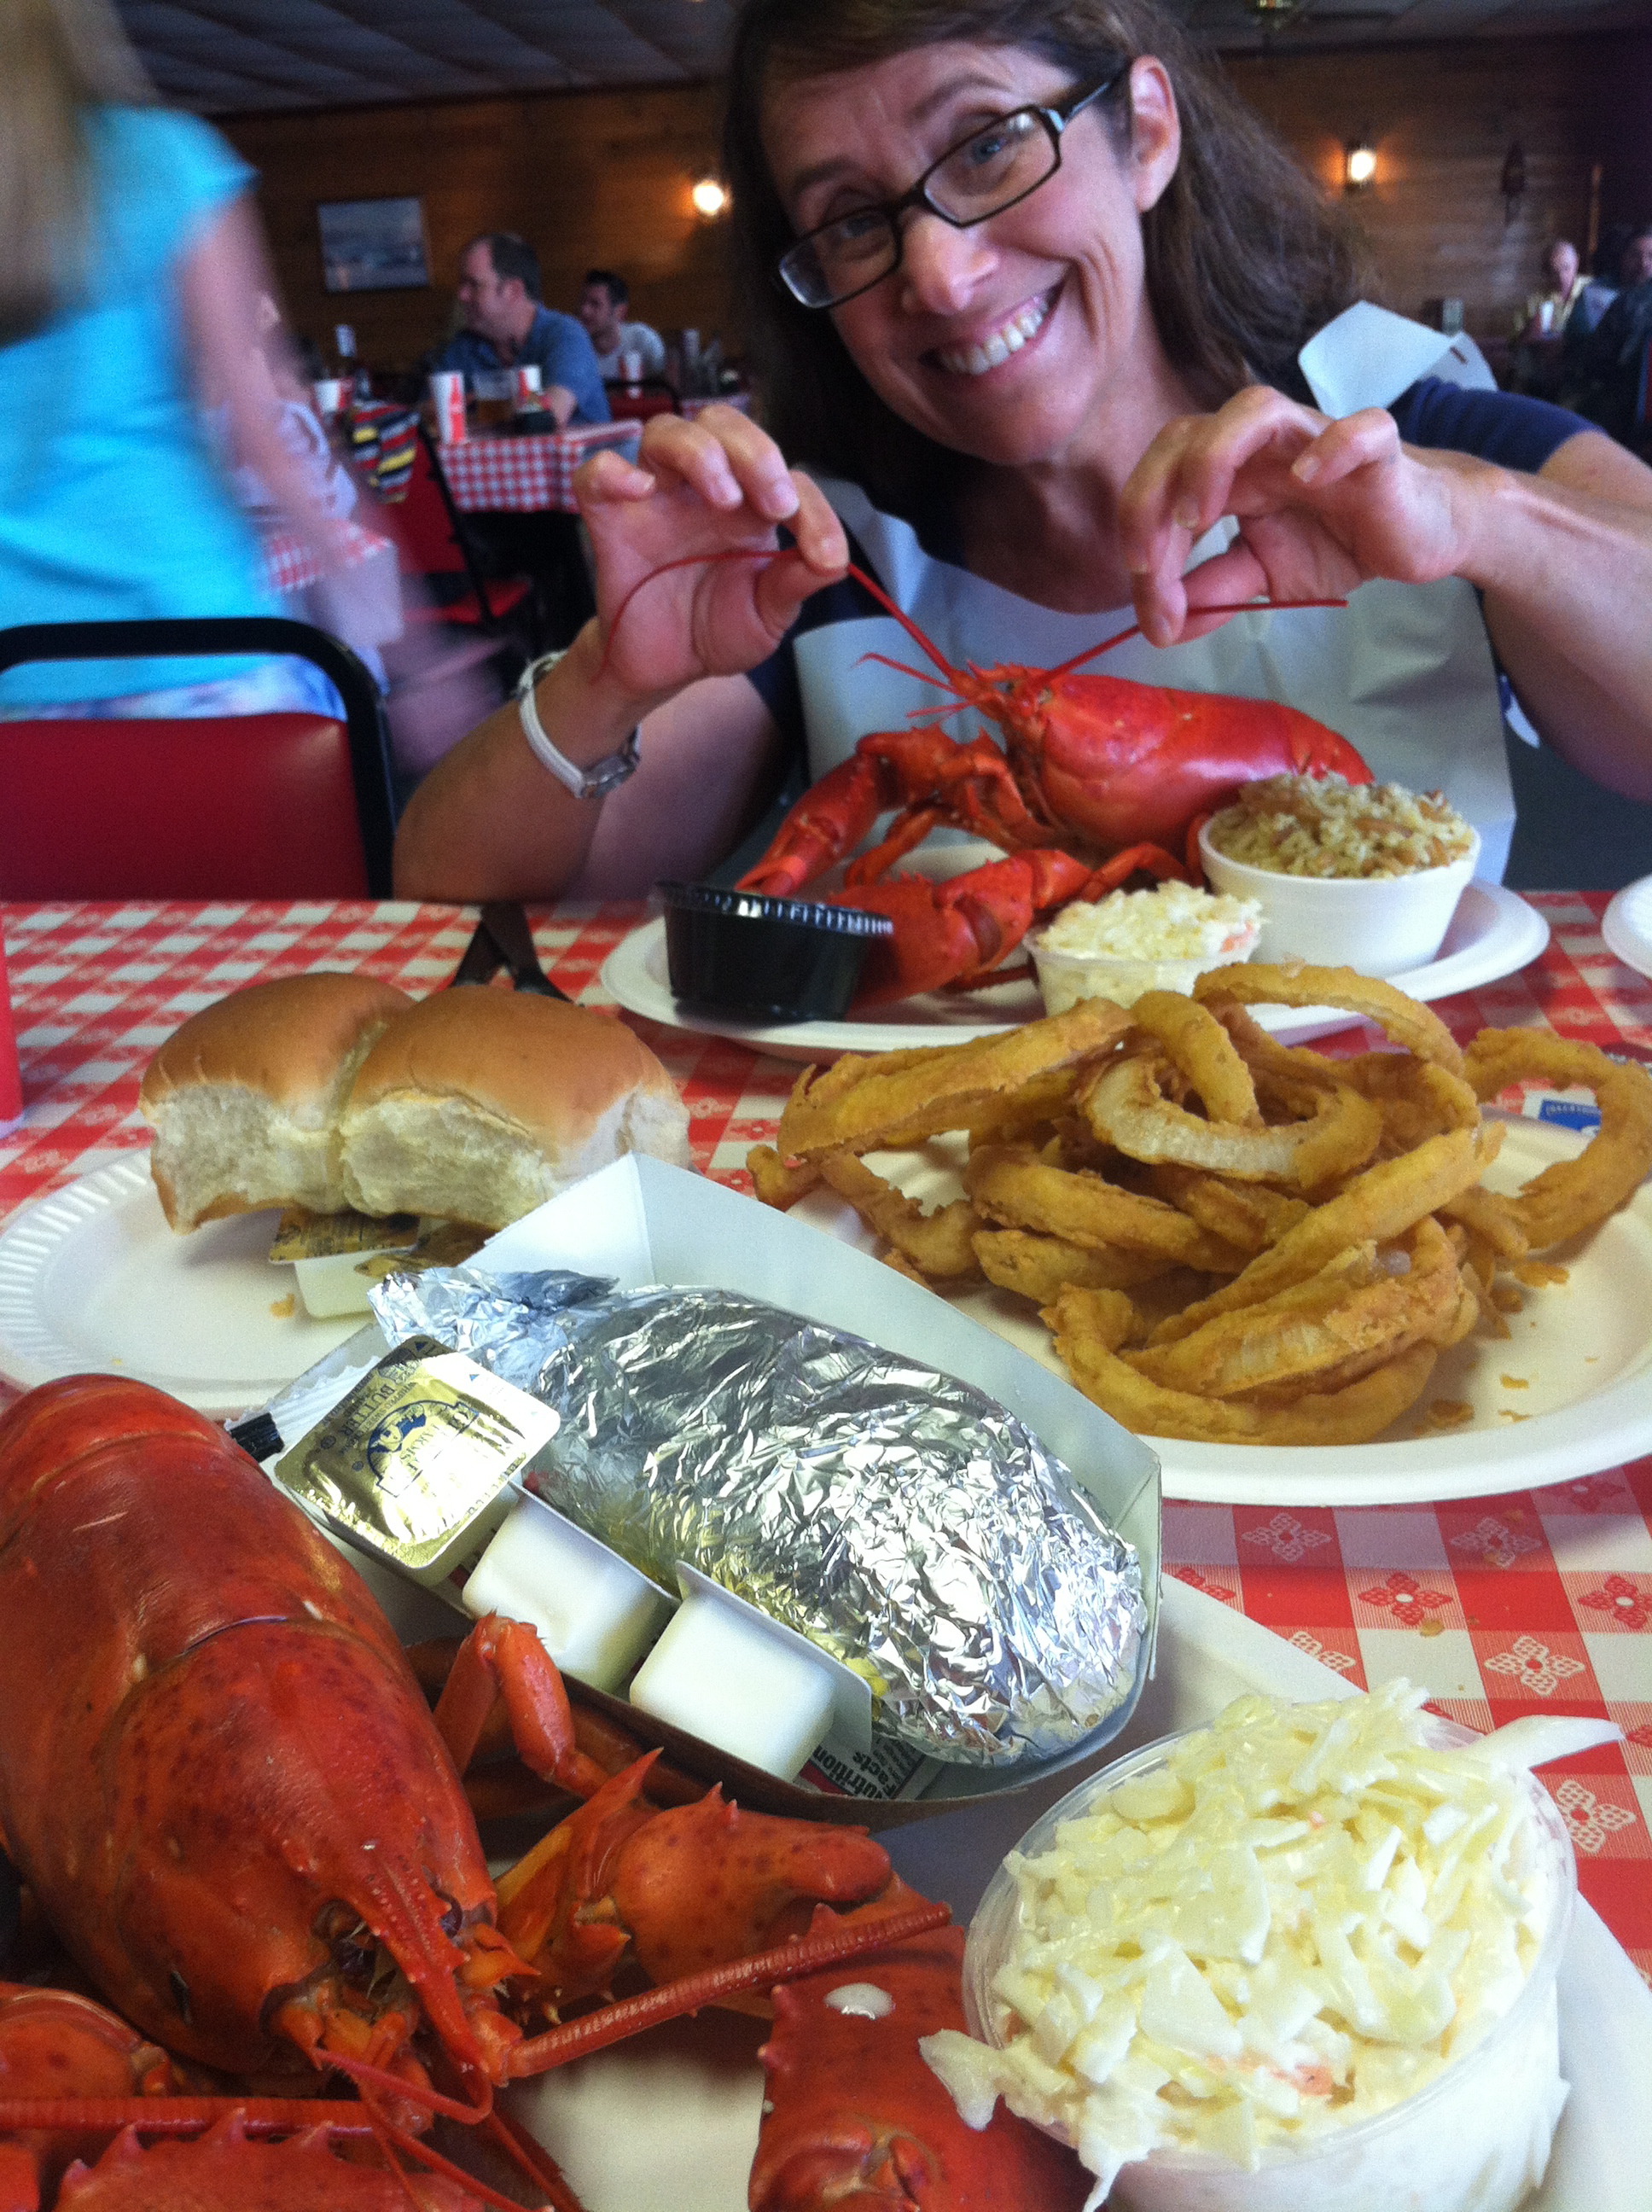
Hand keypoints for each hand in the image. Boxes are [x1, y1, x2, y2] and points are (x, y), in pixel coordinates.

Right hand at [573, 406, 846, 702]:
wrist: (665, 667)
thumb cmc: (716, 629)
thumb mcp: (768, 615)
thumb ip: (796, 583)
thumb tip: (834, 560)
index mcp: (750, 504)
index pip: (786, 477)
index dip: (812, 509)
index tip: (823, 554)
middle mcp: (702, 488)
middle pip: (722, 424)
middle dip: (755, 451)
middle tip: (775, 505)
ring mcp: (654, 498)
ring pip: (666, 431)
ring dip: (699, 451)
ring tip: (723, 497)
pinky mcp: (609, 519)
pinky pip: (596, 473)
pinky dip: (613, 470)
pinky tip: (640, 490)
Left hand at [1117, 386, 1483, 647]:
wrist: (1417, 536)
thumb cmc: (1335, 543)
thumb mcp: (1261, 577)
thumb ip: (1211, 593)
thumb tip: (1158, 627)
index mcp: (1229, 471)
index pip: (1164, 479)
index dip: (1140, 533)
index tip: (1144, 601)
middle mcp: (1262, 445)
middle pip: (1189, 432)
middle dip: (1152, 493)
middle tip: (1146, 561)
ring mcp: (1317, 438)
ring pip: (1255, 409)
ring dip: (1212, 457)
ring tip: (1199, 517)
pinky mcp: (1377, 451)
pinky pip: (1359, 429)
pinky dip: (1331, 446)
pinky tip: (1307, 478)